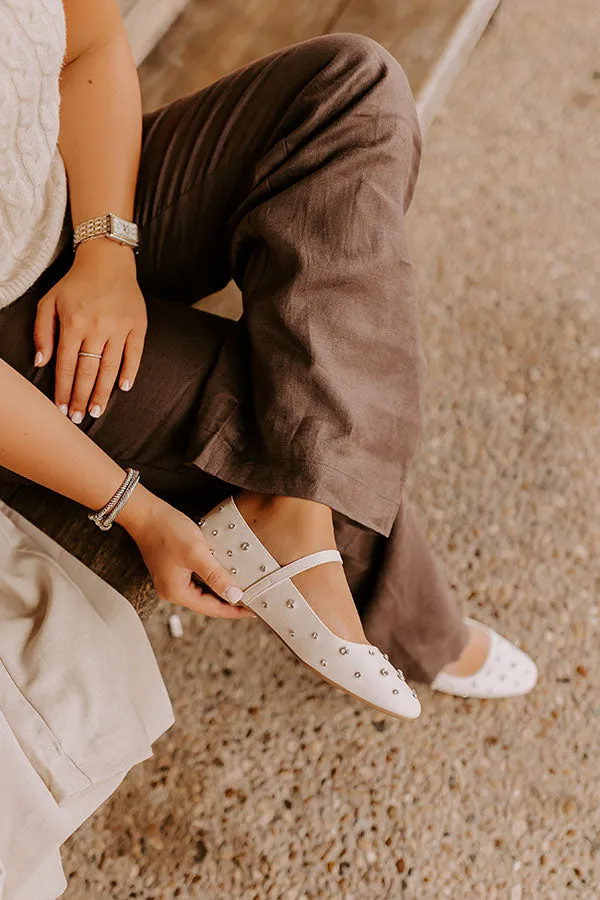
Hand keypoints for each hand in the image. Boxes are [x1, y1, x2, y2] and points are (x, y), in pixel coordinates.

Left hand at [33, 239, 146, 421]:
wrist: (107, 261)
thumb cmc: (75, 284)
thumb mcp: (48, 302)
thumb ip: (42, 332)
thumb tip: (41, 362)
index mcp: (73, 324)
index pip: (66, 365)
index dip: (63, 390)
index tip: (62, 409)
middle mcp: (96, 328)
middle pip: (88, 371)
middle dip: (81, 398)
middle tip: (79, 418)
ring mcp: (119, 328)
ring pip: (110, 367)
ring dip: (103, 392)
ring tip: (97, 411)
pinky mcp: (137, 326)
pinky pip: (134, 354)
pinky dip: (130, 372)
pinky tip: (123, 388)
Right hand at [117, 485, 255, 619]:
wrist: (145, 514)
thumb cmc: (167, 531)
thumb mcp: (196, 553)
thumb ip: (216, 576)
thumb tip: (234, 596)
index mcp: (177, 592)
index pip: (212, 609)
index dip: (234, 611)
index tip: (252, 611)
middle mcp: (172, 591)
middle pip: (207, 603)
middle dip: (229, 603)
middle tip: (251, 601)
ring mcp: (171, 581)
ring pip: (202, 592)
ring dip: (221, 591)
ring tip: (242, 589)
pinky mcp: (172, 570)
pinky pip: (196, 581)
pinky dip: (212, 580)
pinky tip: (223, 574)